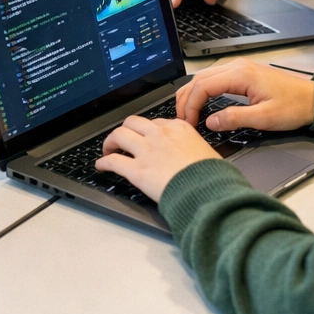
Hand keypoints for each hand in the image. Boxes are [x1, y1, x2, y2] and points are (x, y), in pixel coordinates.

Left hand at [95, 116, 219, 201]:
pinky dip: (104, 162)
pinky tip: (101, 165)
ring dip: (110, 141)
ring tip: (108, 149)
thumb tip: (191, 156)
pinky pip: (113, 161)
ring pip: (118, 135)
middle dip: (125, 130)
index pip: (155, 122)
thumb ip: (192, 148)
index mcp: (178, 128)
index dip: (146, 130)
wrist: (208, 190)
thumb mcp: (206, 152)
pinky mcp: (137, 170)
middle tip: (122, 139)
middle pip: (132, 122)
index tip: (144, 137)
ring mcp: (146, 151)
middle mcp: (159, 134)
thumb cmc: (213, 176)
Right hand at [175, 58, 313, 132]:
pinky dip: (203, 91)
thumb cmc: (295, 106)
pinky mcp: (243, 73)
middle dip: (185, 99)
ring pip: (204, 77)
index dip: (190, 105)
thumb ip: (234, 119)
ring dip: (192, 94)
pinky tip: (201, 103)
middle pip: (199, 79)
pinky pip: (214, 78)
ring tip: (187, 113)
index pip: (203, 86)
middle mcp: (237, 66)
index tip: (189, 123)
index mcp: (241, 74)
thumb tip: (210, 122)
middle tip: (182, 120)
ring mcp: (239, 67)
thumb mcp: (264, 118)